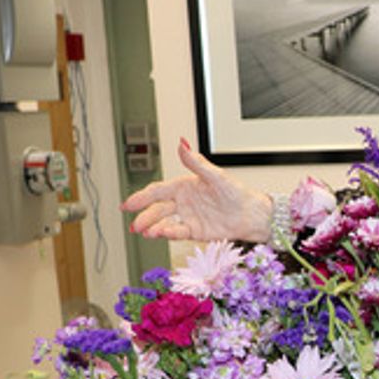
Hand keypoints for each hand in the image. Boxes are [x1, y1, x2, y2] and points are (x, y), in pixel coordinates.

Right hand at [121, 139, 272, 242]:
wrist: (252, 215)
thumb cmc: (237, 193)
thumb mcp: (216, 176)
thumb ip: (196, 162)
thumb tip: (182, 143)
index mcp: (184, 186)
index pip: (157, 191)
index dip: (141, 197)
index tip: (127, 204)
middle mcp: (183, 202)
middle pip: (157, 209)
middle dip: (144, 217)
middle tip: (134, 225)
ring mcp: (188, 217)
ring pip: (164, 222)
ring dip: (153, 227)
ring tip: (146, 232)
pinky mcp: (195, 231)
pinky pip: (178, 232)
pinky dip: (169, 233)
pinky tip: (162, 234)